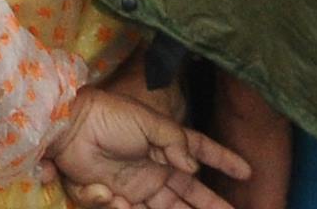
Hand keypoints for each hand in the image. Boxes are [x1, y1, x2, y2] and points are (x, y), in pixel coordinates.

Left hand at [50, 84, 247, 208]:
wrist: (69, 126)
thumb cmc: (109, 116)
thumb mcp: (148, 121)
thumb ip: (176, 141)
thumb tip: (195, 167)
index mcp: (167, 146)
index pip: (202, 153)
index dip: (223, 160)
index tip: (247, 171)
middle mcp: (156, 169)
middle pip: (192, 194)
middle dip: (212, 206)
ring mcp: (138, 186)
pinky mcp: (117, 198)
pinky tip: (115, 198)